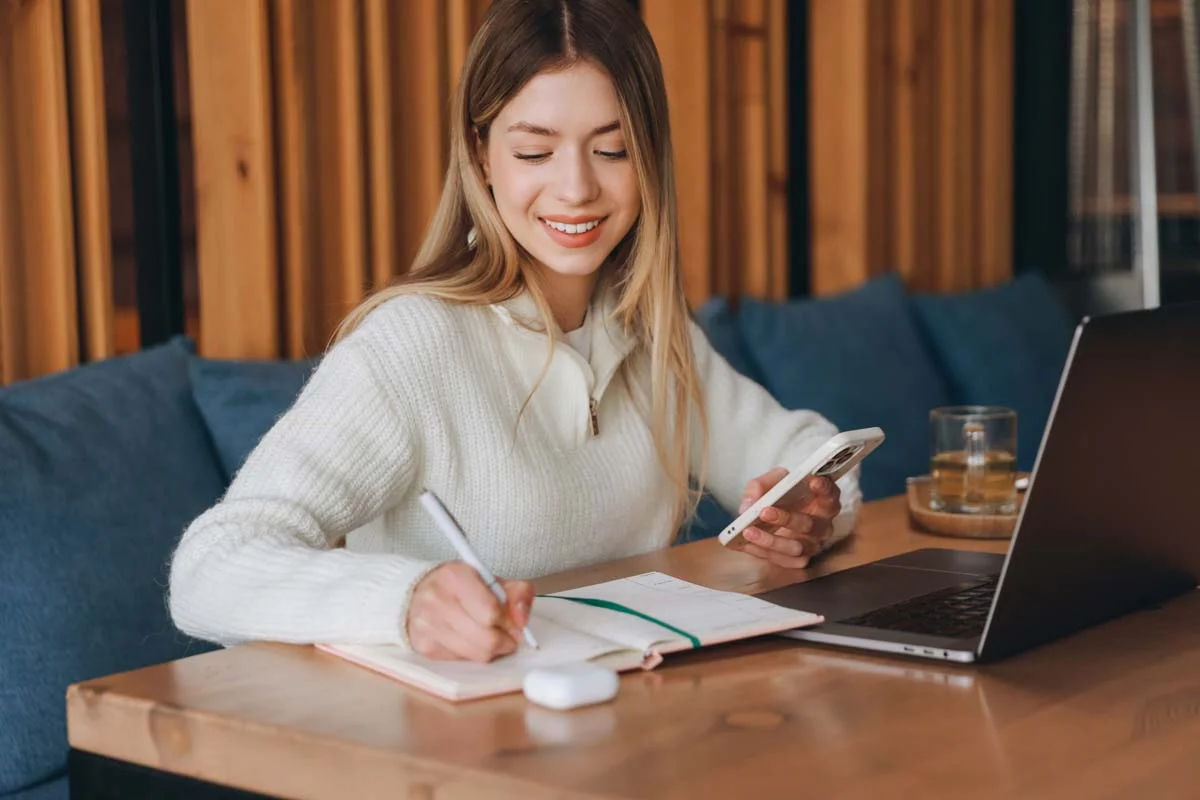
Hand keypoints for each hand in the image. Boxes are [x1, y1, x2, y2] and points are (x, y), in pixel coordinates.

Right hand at [406, 562, 533, 661]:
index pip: (491, 612)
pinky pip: (463, 660)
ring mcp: (428, 626)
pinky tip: (469, 640)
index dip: (509, 622)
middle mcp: (437, 600)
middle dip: (505, 641)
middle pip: (487, 638)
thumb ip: (517, 592)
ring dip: (492, 650)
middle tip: (508, 636)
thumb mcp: (489, 579)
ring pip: (477, 654)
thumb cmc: (458, 587)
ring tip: (491, 638)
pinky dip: (473, 653)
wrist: (414, 594)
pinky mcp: (424, 647)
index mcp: (455, 577)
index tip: (514, 622)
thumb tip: (522, 620)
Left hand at [733, 468, 841, 568]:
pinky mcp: (800, 559)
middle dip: (786, 518)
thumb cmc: (780, 494)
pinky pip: (783, 560)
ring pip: (796, 547)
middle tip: (764, 512)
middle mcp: (823, 524)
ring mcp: (813, 544)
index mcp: (824, 501)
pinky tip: (745, 544)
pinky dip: (761, 551)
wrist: (773, 513)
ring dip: (771, 540)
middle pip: (810, 524)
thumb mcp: (770, 482)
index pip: (830, 494)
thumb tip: (747, 507)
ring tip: (748, 531)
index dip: (824, 488)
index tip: (812, 481)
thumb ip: (759, 487)